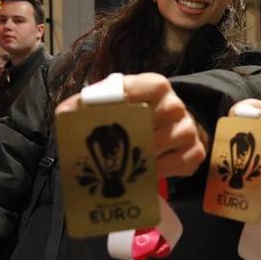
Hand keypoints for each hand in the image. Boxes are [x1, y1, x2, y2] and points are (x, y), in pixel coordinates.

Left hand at [55, 73, 205, 178]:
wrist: (176, 128)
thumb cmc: (141, 115)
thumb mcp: (121, 102)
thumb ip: (93, 104)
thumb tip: (65, 112)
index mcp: (156, 86)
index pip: (141, 86)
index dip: (118, 98)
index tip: (96, 112)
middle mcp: (176, 105)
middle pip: (152, 117)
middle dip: (126, 134)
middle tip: (105, 148)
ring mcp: (188, 129)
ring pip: (162, 143)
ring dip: (140, 154)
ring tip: (122, 164)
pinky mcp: (195, 152)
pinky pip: (177, 164)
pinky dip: (158, 171)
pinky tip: (143, 174)